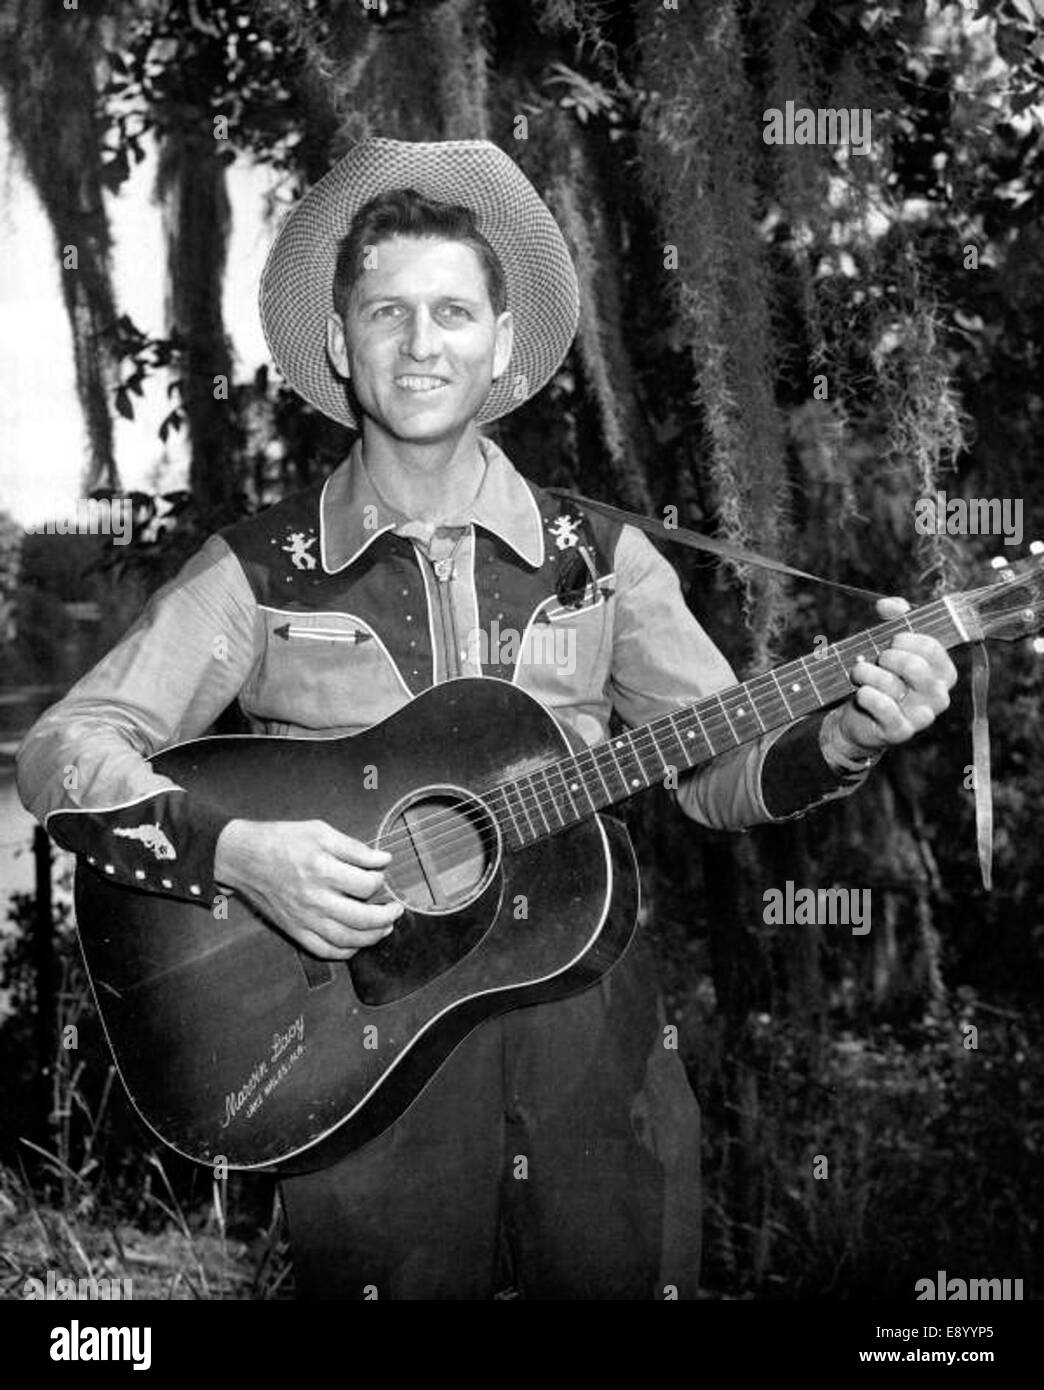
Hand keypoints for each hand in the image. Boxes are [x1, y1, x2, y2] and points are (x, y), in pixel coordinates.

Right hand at [214, 818, 402, 958]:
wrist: (243, 858)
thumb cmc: (281, 840)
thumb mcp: (320, 832)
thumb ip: (354, 848)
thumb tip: (383, 860)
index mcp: (322, 870)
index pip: (366, 885)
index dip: (380, 880)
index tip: (380, 874)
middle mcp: (314, 899)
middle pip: (362, 918)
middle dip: (386, 916)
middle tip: (396, 909)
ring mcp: (304, 918)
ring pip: (347, 940)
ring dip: (372, 937)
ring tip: (384, 928)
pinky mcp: (294, 930)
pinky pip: (324, 950)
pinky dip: (345, 952)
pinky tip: (356, 944)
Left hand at [834, 596, 957, 757]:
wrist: (861, 717)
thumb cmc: (881, 677)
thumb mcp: (891, 645)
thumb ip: (895, 619)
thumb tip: (889, 605)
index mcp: (943, 672)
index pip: (932, 647)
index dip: (906, 638)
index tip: (890, 639)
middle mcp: (939, 695)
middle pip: (915, 666)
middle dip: (887, 657)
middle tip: (876, 659)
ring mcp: (922, 716)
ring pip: (893, 684)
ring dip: (867, 673)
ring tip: (858, 673)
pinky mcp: (901, 731)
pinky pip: (884, 707)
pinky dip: (867, 695)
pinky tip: (861, 693)